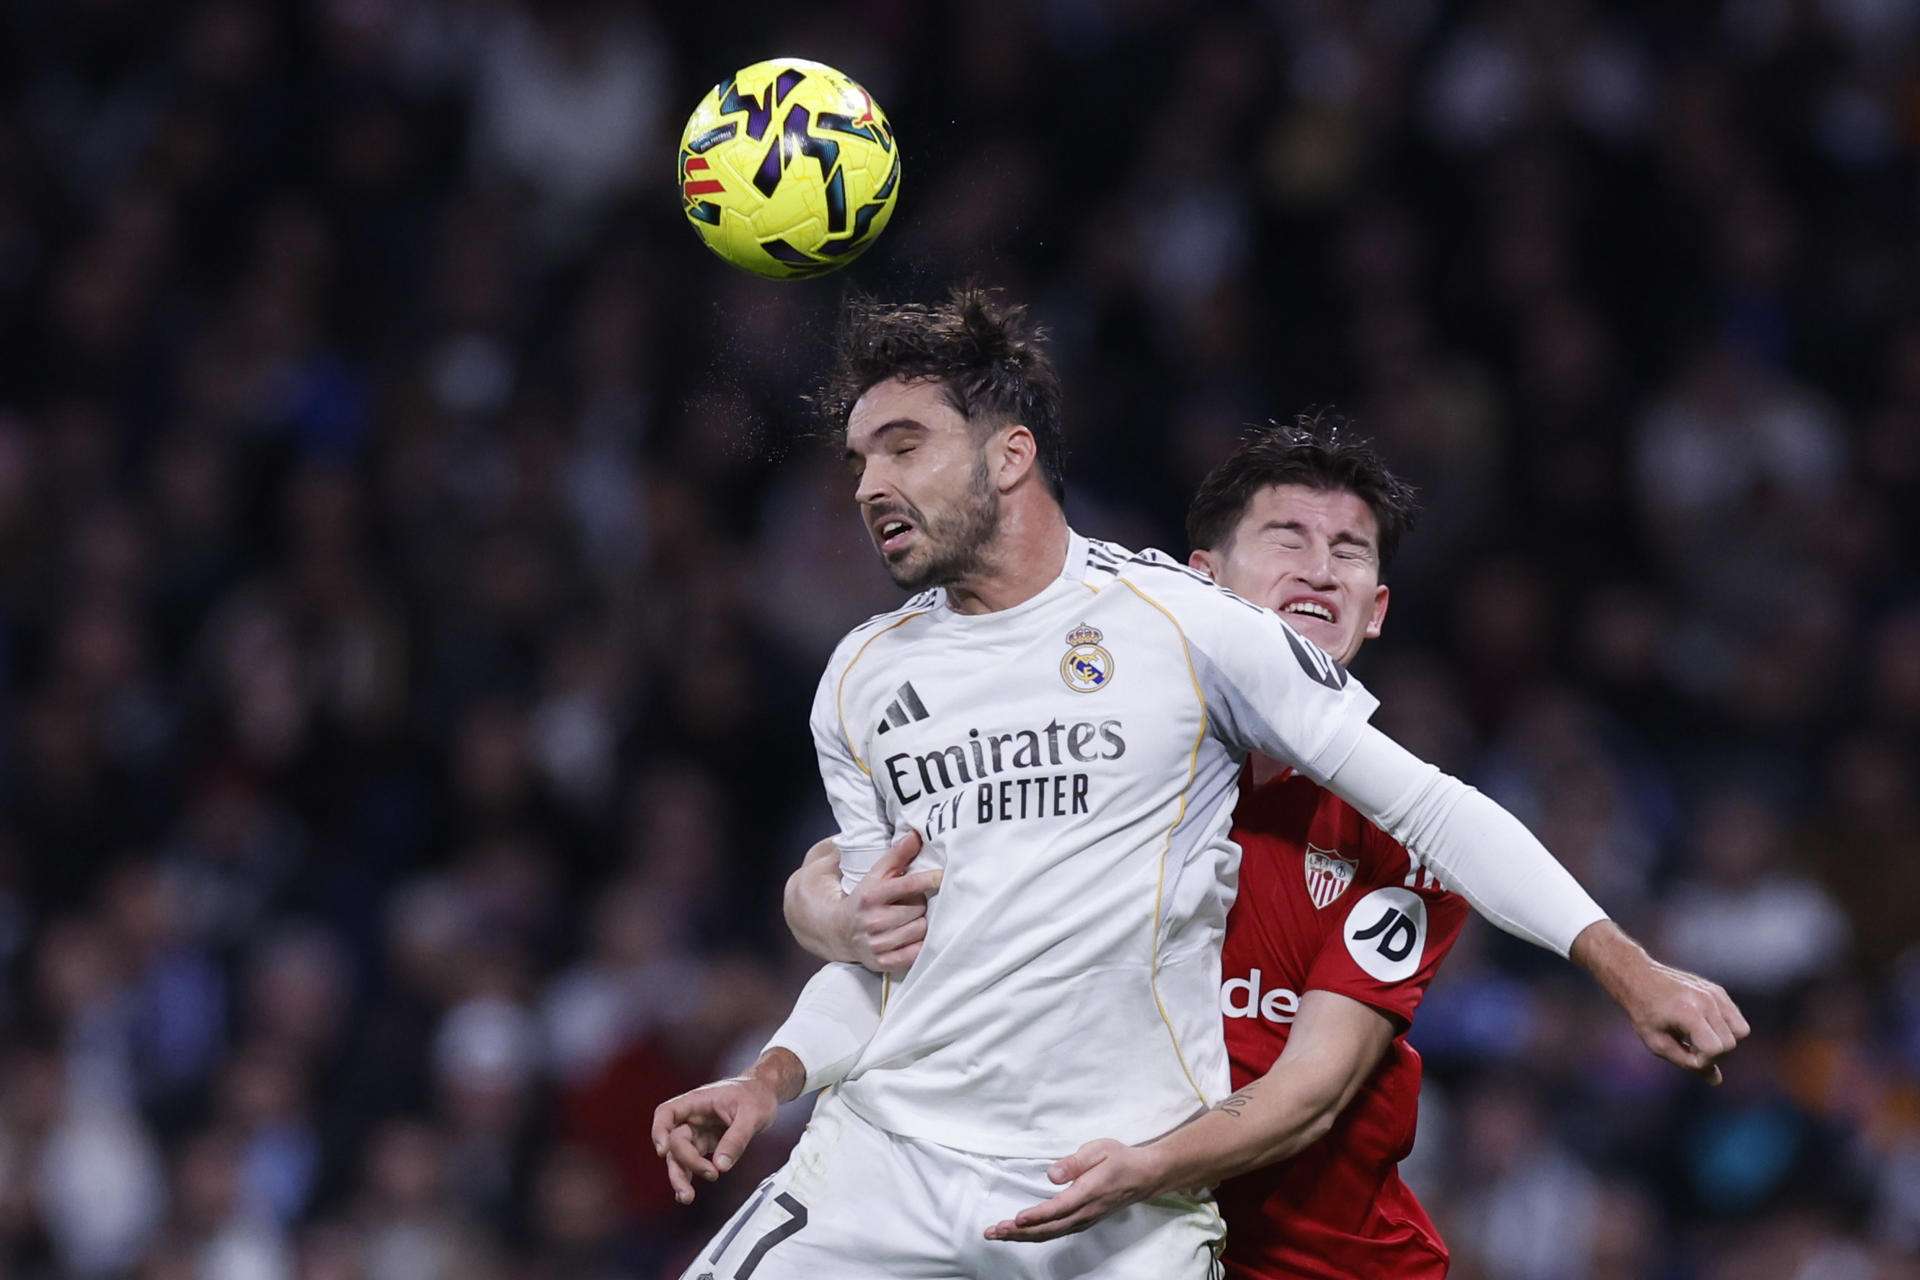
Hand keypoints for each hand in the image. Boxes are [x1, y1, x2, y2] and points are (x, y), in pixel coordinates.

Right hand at [651, 1051, 798, 1203]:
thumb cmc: (756, 1095)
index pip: (667, 1113)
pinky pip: (693, 1161)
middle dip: (680, 1165)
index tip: (663, 1151)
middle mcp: (693, 1118)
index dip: (659, 1131)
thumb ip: (736, 1139)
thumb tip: (721, 1165)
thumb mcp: (752, 1115)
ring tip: (687, 1197)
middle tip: (690, 1187)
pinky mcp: (707, 1143)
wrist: (765, 1093)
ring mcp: (699, 1131)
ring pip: (680, 1155)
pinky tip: (687, 1193)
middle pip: (674, 1142)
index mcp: (698, 1102)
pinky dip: (690, 1176)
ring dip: (681, 1176)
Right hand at [843, 829, 939, 975]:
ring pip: (920, 930)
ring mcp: (877, 944)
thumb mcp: (875, 874)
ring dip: (921, 923)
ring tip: (913, 919)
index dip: (928, 879)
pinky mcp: (882, 963)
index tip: (941, 876)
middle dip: (921, 904)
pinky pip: (915, 953)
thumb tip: (916, 835)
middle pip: (918, 909)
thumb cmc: (864, 898)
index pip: (907, 886)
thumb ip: (896, 854)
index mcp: (870, 895)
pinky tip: (914, 937)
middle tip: (914, 902)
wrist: (838, 931)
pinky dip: (919, 945)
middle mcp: (873, 920)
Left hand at [983, 1140, 1165, 1242]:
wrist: (1145, 1177)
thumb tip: (1052, 1175)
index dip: (1037, 1216)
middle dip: (1019, 1232)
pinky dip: (1037, 1235)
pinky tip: (1022, 1233)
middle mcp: (1085, 1211)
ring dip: (1023, 1235)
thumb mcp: (1099, 1150)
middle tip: (993, 1231)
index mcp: (1089, 1192)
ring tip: (999, 1234)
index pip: (1059, 1208)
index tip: (1016, 1219)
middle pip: (1049, 1227)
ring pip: (1051, 1233)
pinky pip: (1057, 1232)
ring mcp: (1085, 1219)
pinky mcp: (1083, 1221)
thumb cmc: (1120, 1159)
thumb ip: (1075, 1162)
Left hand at [1573, 922, 1750, 1083]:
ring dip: (1724, 1040)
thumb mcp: (1657, 1042)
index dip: (1704, 1060)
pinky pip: (1737, 1018)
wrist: (1639, 978)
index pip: (1716, 1048)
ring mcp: (1715, 994)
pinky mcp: (1718, 991)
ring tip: (1699, 1037)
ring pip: (1741, 1031)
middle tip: (1690, 1047)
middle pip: (1731, 1042)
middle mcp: (1706, 1000)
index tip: (1686, 1054)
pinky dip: (1726, 1028)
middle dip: (1714, 1053)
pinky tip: (1703, 1026)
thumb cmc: (1644, 1013)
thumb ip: (1687, 1063)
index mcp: (1688, 1012)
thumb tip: (1716, 1080)